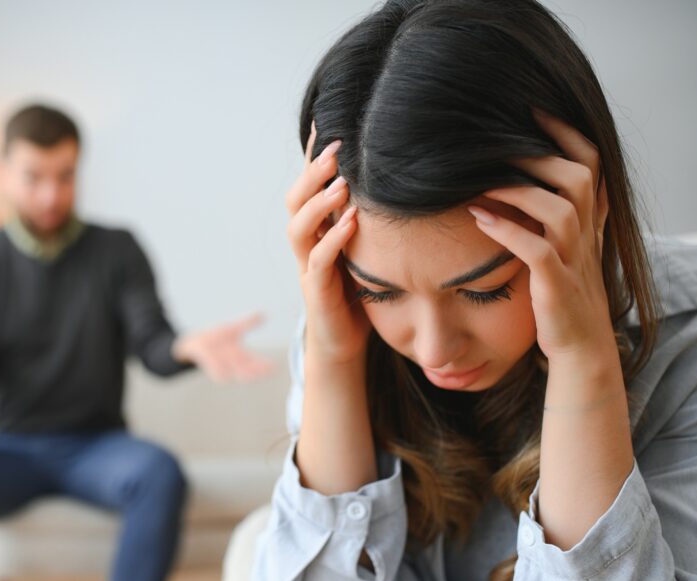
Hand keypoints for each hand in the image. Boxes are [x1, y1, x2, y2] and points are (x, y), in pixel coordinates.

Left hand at [172, 312, 273, 382]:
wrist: (195, 342)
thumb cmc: (216, 339)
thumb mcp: (234, 329)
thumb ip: (248, 323)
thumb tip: (263, 314)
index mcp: (241, 356)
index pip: (256, 363)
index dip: (265, 366)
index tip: (276, 367)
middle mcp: (233, 363)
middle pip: (247, 371)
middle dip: (256, 371)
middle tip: (264, 370)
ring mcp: (221, 365)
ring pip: (233, 373)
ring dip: (240, 373)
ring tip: (248, 372)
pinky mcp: (209, 364)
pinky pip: (216, 370)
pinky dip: (220, 370)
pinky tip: (225, 372)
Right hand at [286, 122, 370, 364]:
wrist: (347, 342)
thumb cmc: (361, 289)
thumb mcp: (368, 246)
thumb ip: (372, 214)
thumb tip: (402, 174)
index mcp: (317, 229)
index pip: (309, 185)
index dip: (313, 155)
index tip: (327, 122)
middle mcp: (307, 244)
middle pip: (295, 200)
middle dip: (312, 173)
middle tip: (335, 148)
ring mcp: (308, 268)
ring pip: (298, 228)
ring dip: (318, 202)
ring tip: (340, 182)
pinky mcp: (317, 293)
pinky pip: (318, 262)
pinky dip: (333, 240)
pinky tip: (352, 223)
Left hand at [468, 110, 613, 363]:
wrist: (580, 349)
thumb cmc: (561, 295)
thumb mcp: (562, 248)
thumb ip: (550, 213)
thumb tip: (517, 177)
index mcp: (589, 222)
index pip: (590, 163)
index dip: (566, 132)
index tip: (532, 108)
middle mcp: (587, 236)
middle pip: (580, 177)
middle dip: (541, 154)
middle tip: (498, 139)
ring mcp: (574, 261)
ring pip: (561, 210)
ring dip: (519, 190)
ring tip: (481, 179)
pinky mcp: (557, 288)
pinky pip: (537, 252)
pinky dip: (509, 232)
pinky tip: (480, 218)